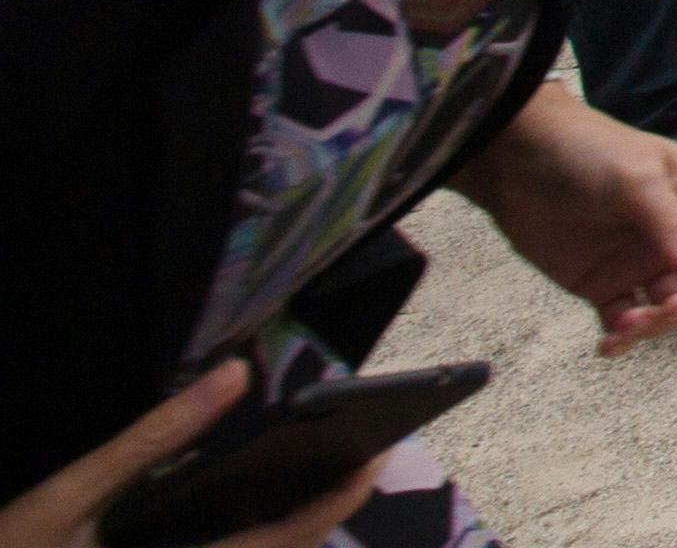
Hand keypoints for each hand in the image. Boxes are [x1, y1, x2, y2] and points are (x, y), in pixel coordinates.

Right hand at [0, 366, 377, 547]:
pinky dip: (244, 536)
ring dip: (285, 525)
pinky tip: (240, 500)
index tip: (379, 452)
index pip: (285, 541)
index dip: (338, 500)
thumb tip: (232, 374)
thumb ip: (152, 439)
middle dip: (321, 508)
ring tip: (310, 463)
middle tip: (357, 446)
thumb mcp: (68, 498)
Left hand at [465, 92, 676, 353]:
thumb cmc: (587, 150)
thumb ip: (673, 224)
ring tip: (626, 323)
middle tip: (669, 309)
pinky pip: (625, 320)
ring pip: (673, 307)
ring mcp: (644, 260)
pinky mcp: (606, 283)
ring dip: (658, 324)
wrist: (516, 160)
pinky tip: (609, 344)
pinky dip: (623, 337)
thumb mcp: (636, 179)